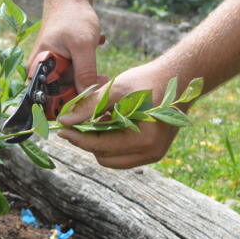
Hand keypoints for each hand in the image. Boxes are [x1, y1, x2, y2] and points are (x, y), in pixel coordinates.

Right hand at [30, 1, 103, 92]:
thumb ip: (85, 72)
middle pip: (61, 95)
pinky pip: (74, 77)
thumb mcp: (83, 46)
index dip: (70, 104)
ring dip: (87, 81)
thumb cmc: (73, 18)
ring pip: (71, 86)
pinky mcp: (61, 65)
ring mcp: (52, 69)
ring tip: (103, 72)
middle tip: (103, 81)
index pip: (50, 99)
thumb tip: (89, 98)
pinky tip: (96, 58)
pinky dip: (87, 72)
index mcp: (38, 69)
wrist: (70, 0)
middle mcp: (41, 72)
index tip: (92, 99)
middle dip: (83, 91)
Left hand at [56, 61, 182, 168]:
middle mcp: (151, 152)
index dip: (77, 138)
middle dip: (87, 141)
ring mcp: (154, 155)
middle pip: (104, 157)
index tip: (61, 129)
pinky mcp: (153, 152)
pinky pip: (123, 155)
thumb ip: (90, 106)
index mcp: (144, 139)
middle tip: (75, 123)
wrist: (179, 79)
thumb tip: (64, 121)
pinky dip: (111, 143)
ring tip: (95, 121)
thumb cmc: (148, 81)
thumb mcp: (116, 89)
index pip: (100, 146)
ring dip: (99, 143)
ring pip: (112, 159)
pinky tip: (108, 124)